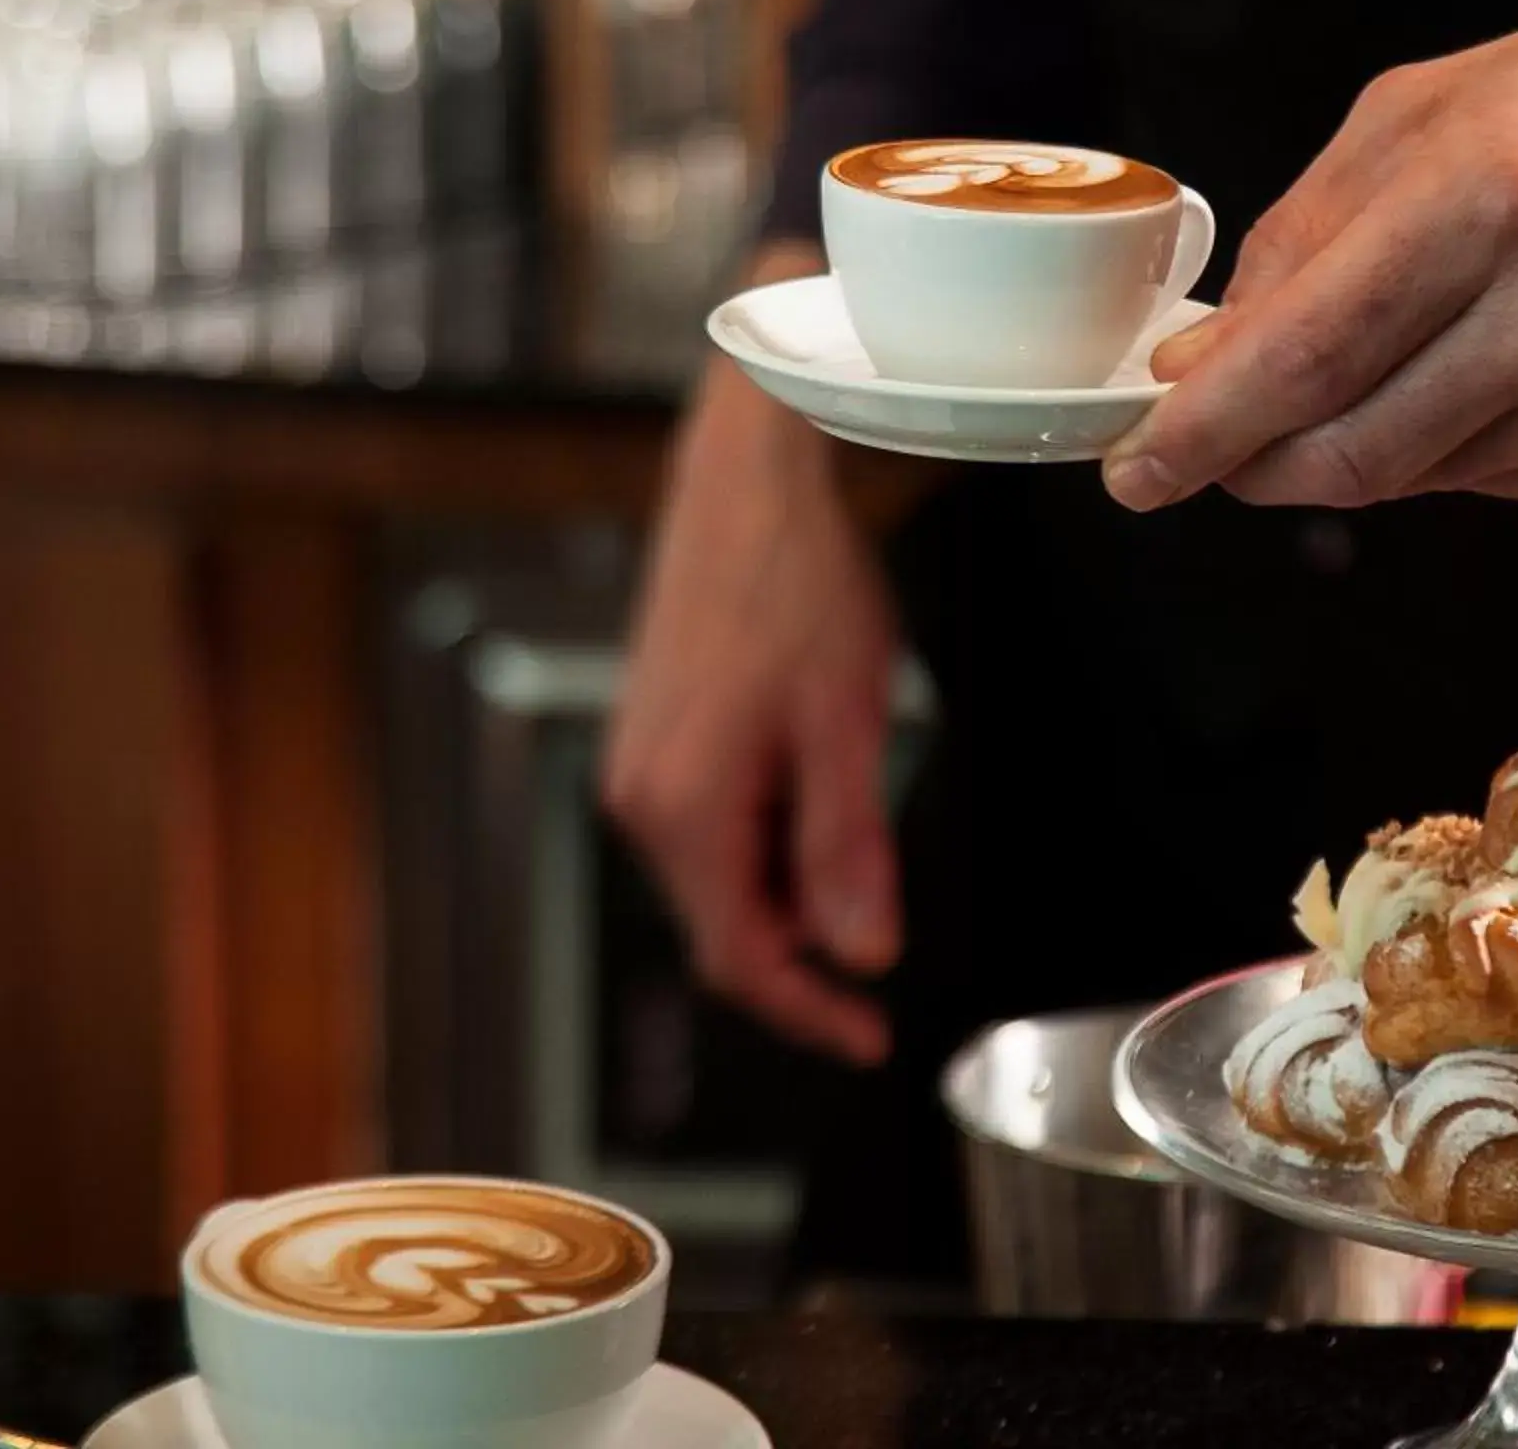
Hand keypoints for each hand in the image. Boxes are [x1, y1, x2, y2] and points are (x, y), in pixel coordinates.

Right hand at [607, 245, 901, 1064]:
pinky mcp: (652, 734)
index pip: (743, 958)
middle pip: (723, 925)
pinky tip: (815, 788)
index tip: (871, 1037)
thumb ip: (848, 847)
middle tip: (879, 948)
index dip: (810, 1011)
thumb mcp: (847, 720)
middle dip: (803, 951)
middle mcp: (640, 798)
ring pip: (717, 875)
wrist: (752, 480)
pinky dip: (766, 838)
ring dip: (788, 888)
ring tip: (858, 831)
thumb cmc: (800, 583)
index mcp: (683, 808)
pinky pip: (707, 825)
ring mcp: (638, 764)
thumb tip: (863, 954)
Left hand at [1101, 0, 1517, 510]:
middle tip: (1198, 451)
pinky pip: (1484, 484)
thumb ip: (1307, 229)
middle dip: (1248, 463)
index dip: (1204, 429)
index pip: (1313, 351)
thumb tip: (1207, 355)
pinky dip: (1436, 446)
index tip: (1135, 468)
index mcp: (1507, 186)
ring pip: (1410, 477)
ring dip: (1341, 450)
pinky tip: (1471, 371)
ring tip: (1357, 369)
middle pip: (1350, 447)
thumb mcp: (1439, 102)